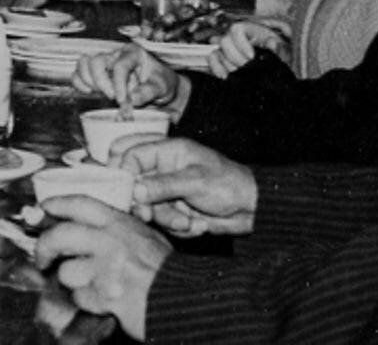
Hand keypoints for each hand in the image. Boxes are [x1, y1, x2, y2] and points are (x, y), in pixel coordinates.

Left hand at [35, 196, 170, 341]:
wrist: (186, 299)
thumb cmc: (165, 269)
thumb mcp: (143, 235)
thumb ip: (115, 227)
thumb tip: (79, 223)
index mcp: (119, 223)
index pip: (79, 203)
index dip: (56, 203)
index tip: (43, 208)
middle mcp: (109, 241)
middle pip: (59, 236)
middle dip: (43, 248)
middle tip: (42, 258)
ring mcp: (106, 269)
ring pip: (67, 272)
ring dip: (76, 282)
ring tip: (94, 284)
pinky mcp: (105, 295)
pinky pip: (81, 297)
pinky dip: (88, 301)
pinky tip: (104, 299)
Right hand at [73, 44, 187, 116]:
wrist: (158, 86)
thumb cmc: (161, 82)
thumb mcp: (161, 86)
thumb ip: (148, 92)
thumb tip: (132, 99)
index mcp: (133, 53)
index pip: (120, 66)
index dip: (118, 84)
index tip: (121, 100)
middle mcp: (116, 54)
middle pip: (96, 61)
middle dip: (101, 82)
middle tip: (112, 97)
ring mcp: (104, 63)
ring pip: (83, 64)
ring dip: (88, 81)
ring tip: (102, 93)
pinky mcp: (96, 73)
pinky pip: (78, 73)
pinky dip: (79, 83)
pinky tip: (90, 92)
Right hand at [113, 138, 256, 236]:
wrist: (253, 210)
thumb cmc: (229, 185)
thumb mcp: (196, 181)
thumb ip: (163, 185)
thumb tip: (135, 190)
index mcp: (167, 150)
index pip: (130, 153)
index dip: (123, 172)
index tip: (128, 192)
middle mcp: (162, 169)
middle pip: (132, 182)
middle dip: (140, 201)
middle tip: (147, 214)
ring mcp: (166, 190)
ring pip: (146, 206)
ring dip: (166, 218)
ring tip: (189, 222)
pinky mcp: (172, 209)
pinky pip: (161, 220)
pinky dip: (178, 227)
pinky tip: (197, 225)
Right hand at [207, 21, 289, 77]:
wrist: (276, 66)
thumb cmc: (279, 54)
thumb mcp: (284, 50)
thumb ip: (279, 47)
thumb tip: (271, 43)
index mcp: (250, 30)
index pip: (236, 29)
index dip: (241, 43)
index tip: (251, 57)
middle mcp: (236, 37)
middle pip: (224, 41)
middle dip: (236, 58)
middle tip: (247, 68)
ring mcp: (227, 48)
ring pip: (218, 52)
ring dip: (229, 65)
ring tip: (242, 73)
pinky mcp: (221, 58)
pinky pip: (212, 60)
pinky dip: (216, 68)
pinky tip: (226, 76)